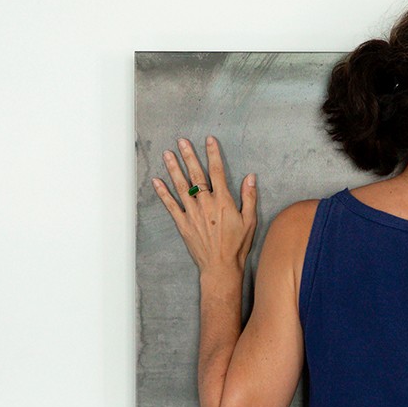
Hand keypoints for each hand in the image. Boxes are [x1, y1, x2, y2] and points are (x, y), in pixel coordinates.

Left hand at [153, 136, 257, 272]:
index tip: (209, 140)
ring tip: (167, 154)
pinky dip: (163, 193)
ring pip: (181, 186)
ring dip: (174, 169)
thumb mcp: (250, 221)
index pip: (217, 171)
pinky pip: (170, 205)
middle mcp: (206, 204)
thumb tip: (250, 178)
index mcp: (223, 201)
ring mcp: (192, 213)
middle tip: (182, 141)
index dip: (213, 154)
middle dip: (189, 156)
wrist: (221, 266)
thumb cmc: (237, 246)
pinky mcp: (183, 223)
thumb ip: (249, 197)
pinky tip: (156, 181)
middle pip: (196, 174)